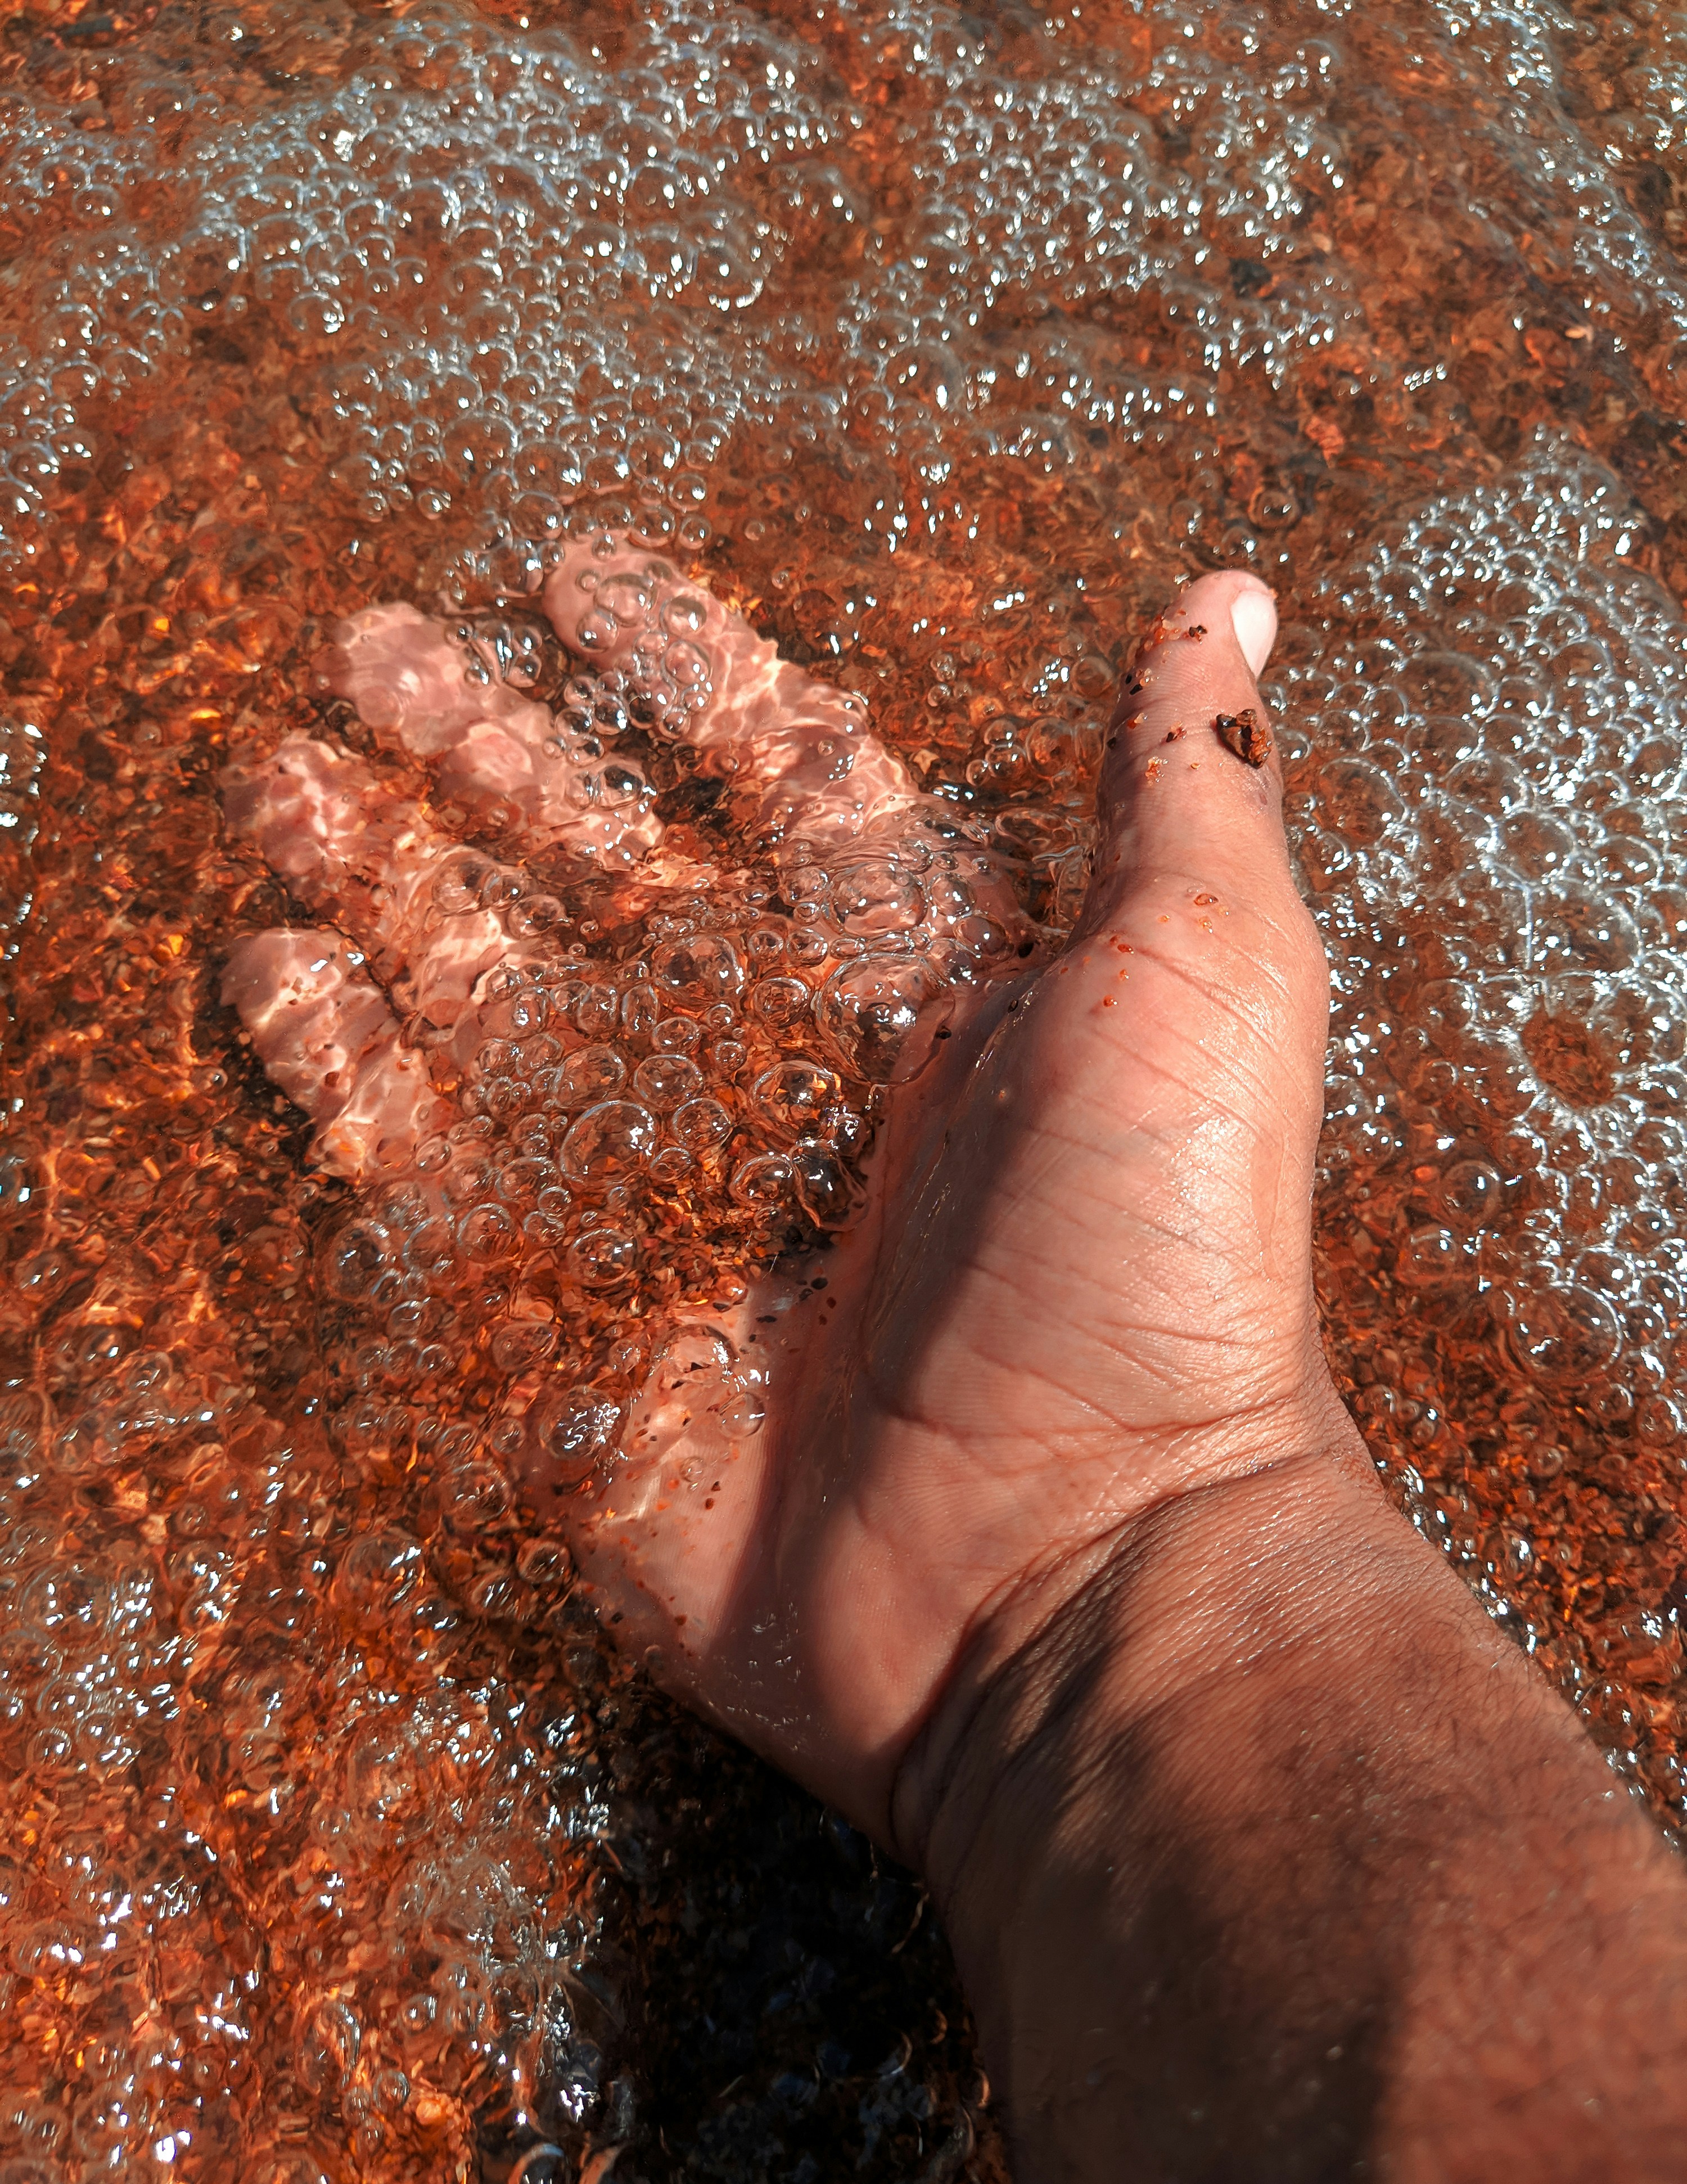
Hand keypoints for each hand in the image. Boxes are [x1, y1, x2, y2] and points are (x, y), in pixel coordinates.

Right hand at [221, 544, 1336, 1846]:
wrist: (1080, 1574)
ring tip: (282, 782)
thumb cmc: (1161, 1271)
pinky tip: (278, 977)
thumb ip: (1181, 788)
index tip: (575, 577)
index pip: (775, 775)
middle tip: (364, 652)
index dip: (679, 670)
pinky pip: (436, 1183)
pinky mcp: (576, 1332)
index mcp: (923, 977)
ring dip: (386, 888)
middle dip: (482, 758)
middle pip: (601, 873)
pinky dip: (350, 1080)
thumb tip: (1232, 599)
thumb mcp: (1207, 986)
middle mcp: (786, 1073)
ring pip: (494, 1004)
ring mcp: (669, 1201)